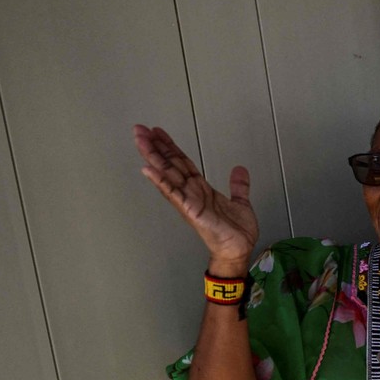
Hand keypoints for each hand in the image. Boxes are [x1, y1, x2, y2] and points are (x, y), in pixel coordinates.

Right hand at [135, 125, 257, 270]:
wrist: (239, 250)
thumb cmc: (235, 232)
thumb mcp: (240, 203)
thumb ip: (238, 186)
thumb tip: (239, 169)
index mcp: (201, 189)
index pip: (183, 163)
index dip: (171, 147)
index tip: (158, 132)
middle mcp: (191, 193)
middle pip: (170, 165)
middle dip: (155, 147)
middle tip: (139, 129)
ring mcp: (189, 202)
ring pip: (168, 175)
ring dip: (153, 157)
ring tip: (140, 141)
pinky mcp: (191, 211)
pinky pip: (174, 194)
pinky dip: (161, 181)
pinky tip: (148, 169)